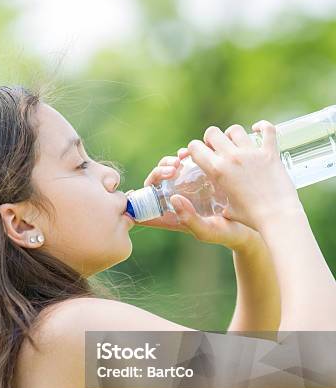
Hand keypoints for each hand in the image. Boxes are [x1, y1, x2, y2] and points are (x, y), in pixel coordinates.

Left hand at [130, 148, 265, 251]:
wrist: (249, 223)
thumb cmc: (226, 234)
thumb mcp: (207, 231)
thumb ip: (189, 219)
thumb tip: (173, 198)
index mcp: (172, 215)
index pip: (148, 206)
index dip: (139, 198)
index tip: (140, 190)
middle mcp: (177, 199)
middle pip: (156, 183)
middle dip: (158, 172)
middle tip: (172, 170)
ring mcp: (188, 186)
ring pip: (170, 169)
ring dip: (170, 161)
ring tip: (180, 159)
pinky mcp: (201, 175)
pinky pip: (187, 161)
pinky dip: (186, 154)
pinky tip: (190, 154)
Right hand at [186, 121, 301, 231]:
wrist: (277, 216)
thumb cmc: (251, 217)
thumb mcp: (227, 208)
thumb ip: (221, 199)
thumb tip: (218, 202)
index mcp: (217, 171)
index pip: (195, 147)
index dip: (194, 149)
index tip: (200, 153)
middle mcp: (232, 158)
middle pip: (213, 132)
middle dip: (211, 138)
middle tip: (215, 147)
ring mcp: (252, 153)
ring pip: (235, 129)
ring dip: (232, 135)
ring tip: (235, 143)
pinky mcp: (270, 153)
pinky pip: (267, 130)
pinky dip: (262, 127)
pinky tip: (258, 129)